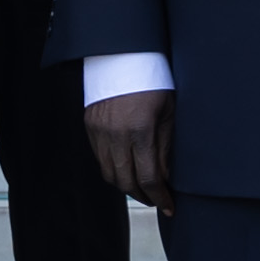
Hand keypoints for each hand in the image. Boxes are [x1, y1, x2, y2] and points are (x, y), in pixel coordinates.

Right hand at [88, 89, 175, 206]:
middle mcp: (116, 135)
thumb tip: (167, 177)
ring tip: (142, 187)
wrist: (122, 54)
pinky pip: (100, 159)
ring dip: (126, 186)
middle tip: (157, 199)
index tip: (169, 206)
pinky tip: (126, 169)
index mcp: (140, 130)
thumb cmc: (152, 79)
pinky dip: (113, 169)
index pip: (150, 178)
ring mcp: (99, 131)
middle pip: (126, 183)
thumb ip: (167, 147)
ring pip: (110, 174)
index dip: (160, 197)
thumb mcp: (169, 112)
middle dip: (144, 196)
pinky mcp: (89, 126)